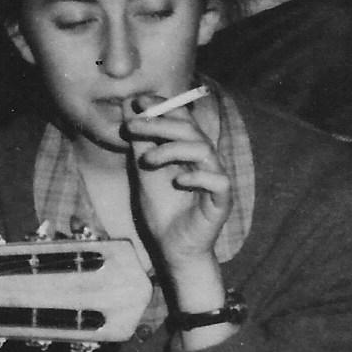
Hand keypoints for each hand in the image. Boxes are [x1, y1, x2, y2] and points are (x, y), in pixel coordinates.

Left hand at [122, 89, 234, 308]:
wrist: (171, 248)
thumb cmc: (162, 210)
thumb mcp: (143, 172)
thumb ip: (139, 142)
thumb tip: (129, 109)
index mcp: (188, 150)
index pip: (182, 118)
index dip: (163, 106)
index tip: (138, 102)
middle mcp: (205, 160)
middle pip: (190, 128)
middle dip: (159, 123)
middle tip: (132, 126)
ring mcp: (215, 178)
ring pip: (203, 148)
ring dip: (171, 149)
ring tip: (146, 160)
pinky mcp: (222, 200)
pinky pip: (218, 180)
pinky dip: (197, 176)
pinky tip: (177, 181)